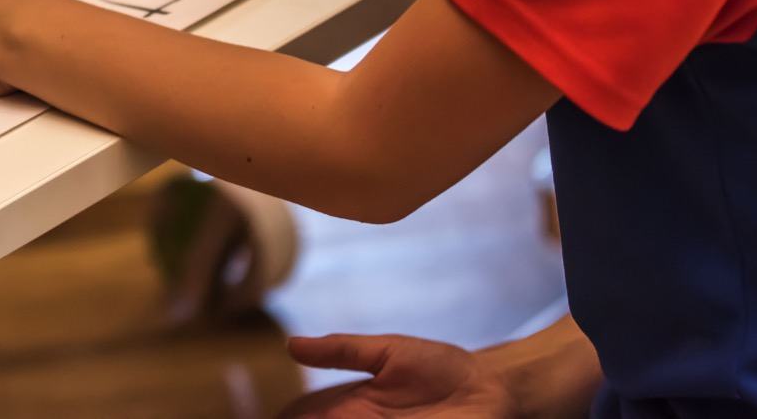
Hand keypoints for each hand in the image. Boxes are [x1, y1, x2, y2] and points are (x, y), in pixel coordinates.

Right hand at [277, 335, 516, 417]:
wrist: (492, 388)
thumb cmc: (442, 367)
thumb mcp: (388, 351)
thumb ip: (342, 350)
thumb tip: (290, 345)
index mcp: (351, 407)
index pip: (304, 417)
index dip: (284, 417)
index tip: (264, 415)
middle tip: (273, 417)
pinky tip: (337, 417)